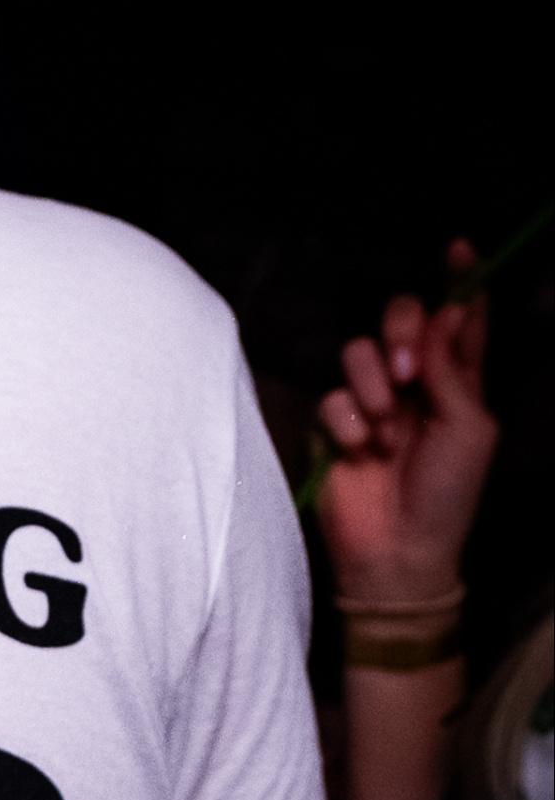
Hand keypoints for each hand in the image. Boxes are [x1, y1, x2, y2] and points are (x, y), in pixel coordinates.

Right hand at [315, 241, 497, 602]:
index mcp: (459, 381)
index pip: (462, 319)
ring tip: (385, 431)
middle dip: (401, 333)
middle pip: (401, 320)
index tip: (459, 247)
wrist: (398, 552)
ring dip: (373, 387)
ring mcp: (371, 404)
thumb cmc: (448, 497)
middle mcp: (414, 384)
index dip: (461, 282)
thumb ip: (455, 369)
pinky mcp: (333, 427)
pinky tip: (360, 452)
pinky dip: (347, 423)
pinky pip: (331, 398)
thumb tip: (449, 309)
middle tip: (409, 370)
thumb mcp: (469, 428)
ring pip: (357, 352)